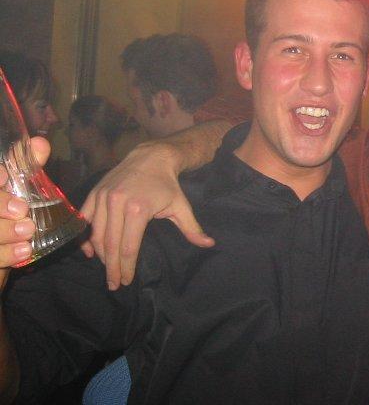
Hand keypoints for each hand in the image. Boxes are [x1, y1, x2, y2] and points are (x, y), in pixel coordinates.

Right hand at [0, 137, 49, 288]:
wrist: (3, 257)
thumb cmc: (7, 220)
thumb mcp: (18, 192)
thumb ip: (26, 170)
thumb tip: (40, 143)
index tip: (5, 175)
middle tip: (21, 209)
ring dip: (4, 231)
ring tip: (28, 230)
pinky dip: (6, 254)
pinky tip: (24, 251)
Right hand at [80, 141, 213, 289]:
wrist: (151, 157)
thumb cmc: (167, 185)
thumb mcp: (181, 206)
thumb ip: (192, 228)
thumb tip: (209, 244)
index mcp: (138, 209)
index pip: (129, 247)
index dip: (127, 267)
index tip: (126, 280)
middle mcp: (117, 203)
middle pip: (111, 245)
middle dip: (111, 268)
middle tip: (113, 284)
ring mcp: (103, 197)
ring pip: (96, 235)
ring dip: (100, 256)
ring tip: (107, 269)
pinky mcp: (95, 193)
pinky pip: (85, 220)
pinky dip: (85, 237)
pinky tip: (90, 251)